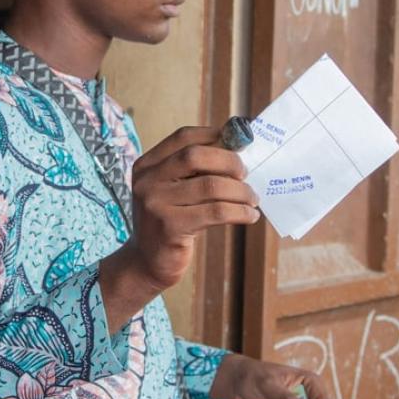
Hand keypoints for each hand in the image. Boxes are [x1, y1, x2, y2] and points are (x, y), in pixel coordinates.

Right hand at [100, 127, 259, 325]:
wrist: (146, 263)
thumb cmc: (169, 223)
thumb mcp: (171, 192)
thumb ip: (193, 172)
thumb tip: (237, 150)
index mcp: (147, 165)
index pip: (184, 137)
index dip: (215, 135)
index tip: (239, 142)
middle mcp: (147, 181)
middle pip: (196, 155)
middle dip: (229, 161)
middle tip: (246, 174)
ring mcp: (156, 204)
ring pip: (211, 185)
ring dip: (240, 191)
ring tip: (252, 199)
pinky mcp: (170, 228)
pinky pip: (215, 212)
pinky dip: (239, 212)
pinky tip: (250, 216)